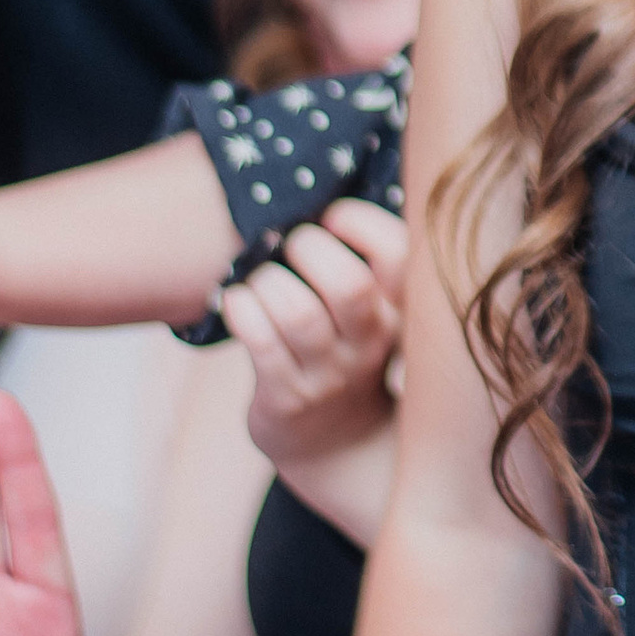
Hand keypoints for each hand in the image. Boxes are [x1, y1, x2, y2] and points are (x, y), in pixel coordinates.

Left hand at [225, 202, 405, 469]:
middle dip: (308, 249)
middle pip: (347, 284)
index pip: (398, 254)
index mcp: (397, 310)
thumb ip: (364, 262)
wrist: (336, 444)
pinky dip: (240, 309)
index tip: (333, 218)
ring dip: (267, 282)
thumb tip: (312, 191)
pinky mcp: (286, 398)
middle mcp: (370, 343)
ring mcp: (329, 375)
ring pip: (297, 313)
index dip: (361, 222)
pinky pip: (259, 343)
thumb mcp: (373, 313)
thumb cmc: (344, 352)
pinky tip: (236, 302)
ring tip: (260, 280)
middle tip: (290, 247)